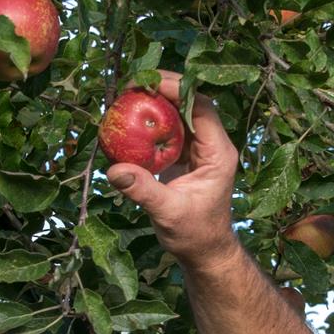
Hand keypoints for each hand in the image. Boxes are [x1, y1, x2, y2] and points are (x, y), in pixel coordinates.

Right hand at [105, 71, 239, 270]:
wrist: (204, 250)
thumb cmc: (194, 234)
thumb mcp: (168, 213)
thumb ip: (144, 190)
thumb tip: (114, 170)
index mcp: (218, 153)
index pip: (202, 108)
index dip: (178, 90)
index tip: (149, 82)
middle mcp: (212, 145)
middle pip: (191, 103)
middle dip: (164, 88)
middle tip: (132, 82)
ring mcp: (199, 149)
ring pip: (180, 113)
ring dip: (156, 102)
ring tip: (127, 94)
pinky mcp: (185, 155)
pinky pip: (169, 129)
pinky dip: (150, 121)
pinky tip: (128, 118)